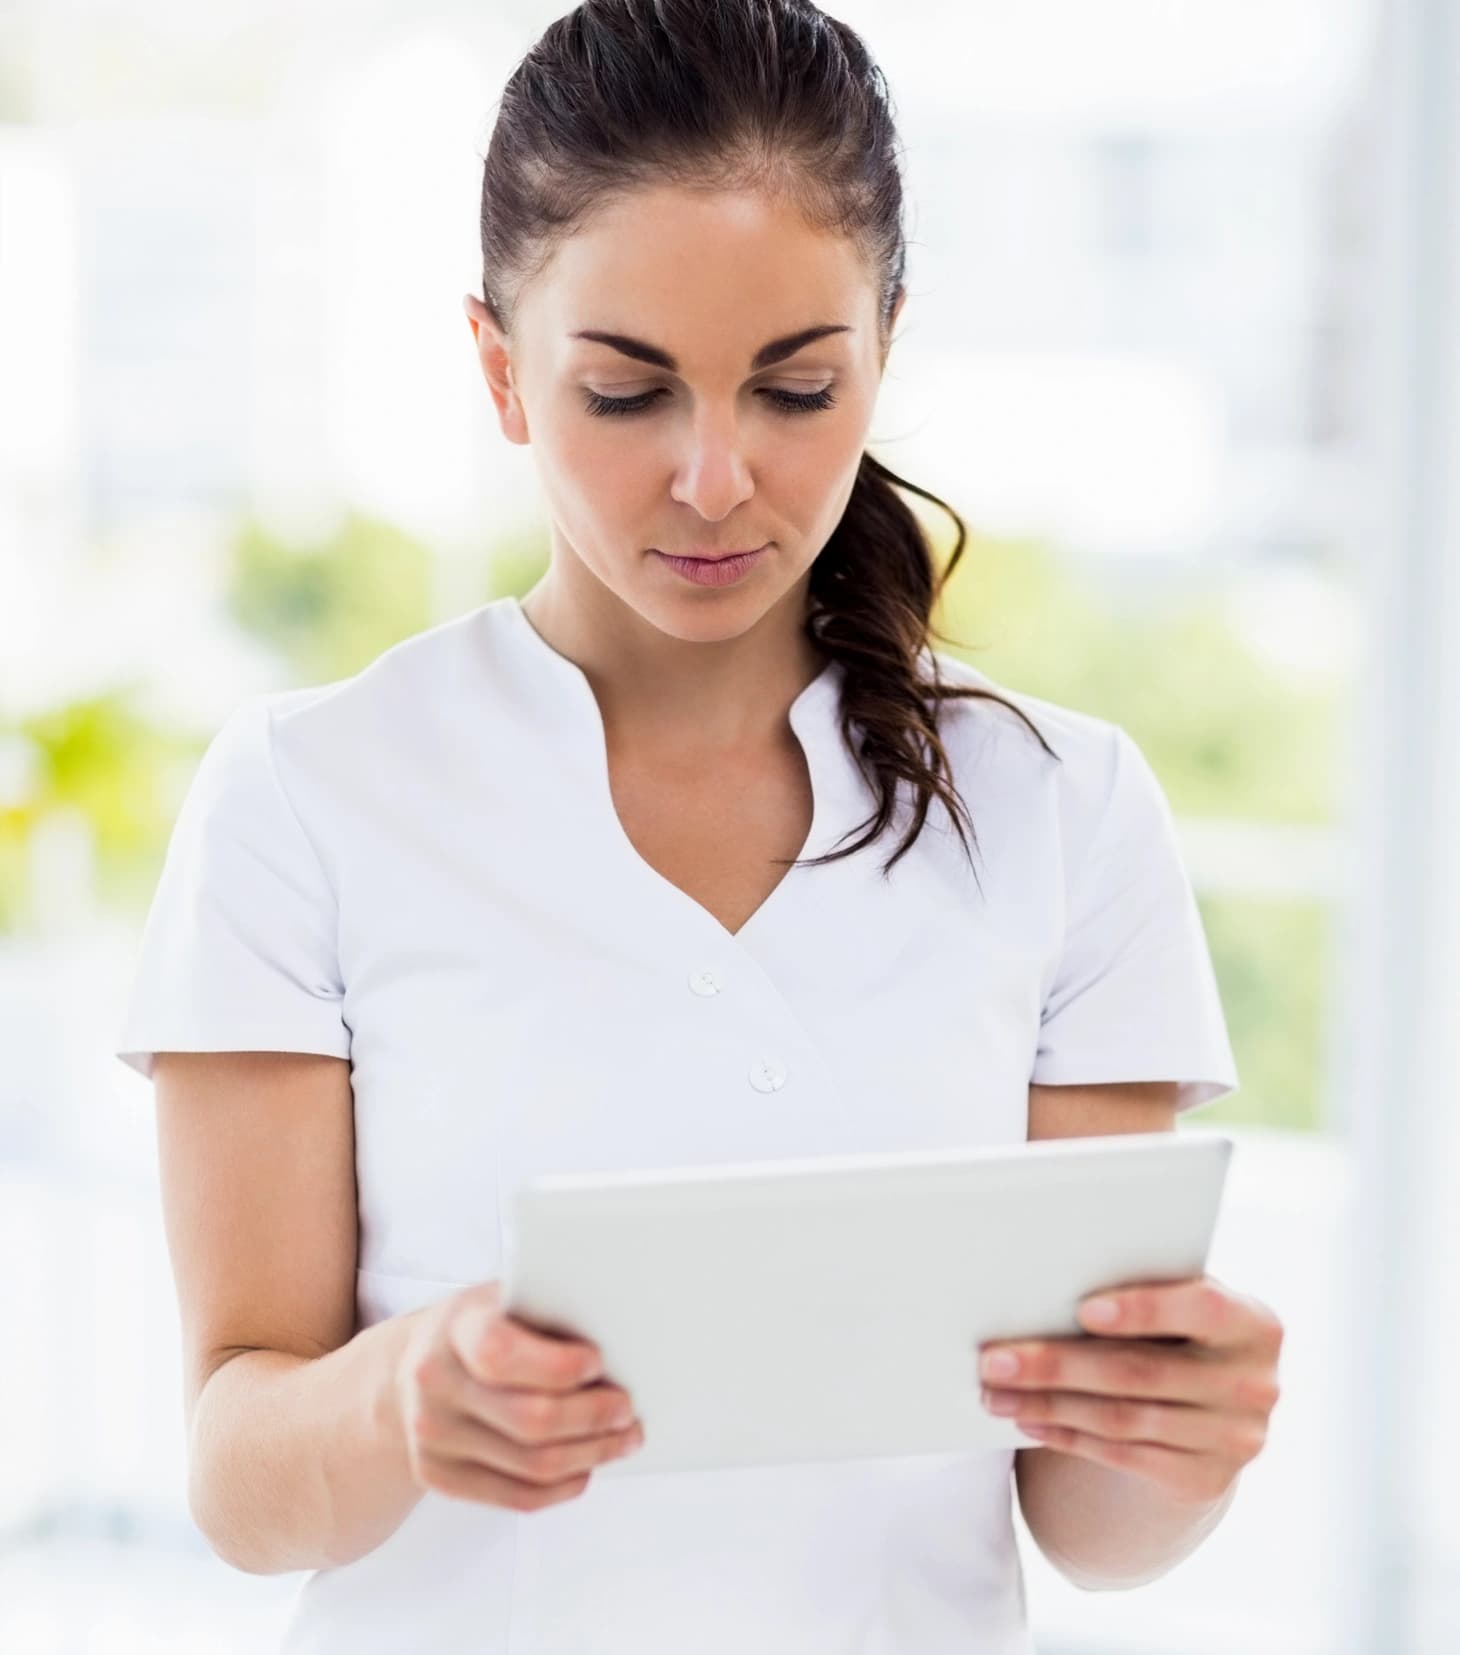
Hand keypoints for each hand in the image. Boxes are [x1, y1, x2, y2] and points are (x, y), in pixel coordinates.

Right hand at [395, 1281, 644, 1510]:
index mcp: (455, 1328)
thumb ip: (548, 1314)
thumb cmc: (480, 1326)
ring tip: (623, 1438)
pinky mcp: (441, 1477)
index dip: (558, 1365)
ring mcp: (433, 1437)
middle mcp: (436, 1384)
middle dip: (593, 1417)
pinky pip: (517, 1496)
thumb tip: (621, 1342)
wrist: (418, 1367)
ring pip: (532, 1465)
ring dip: (592, 1454)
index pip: (502, 1354)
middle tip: (627, 1408)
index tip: (600, 1361)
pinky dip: (564, 1485)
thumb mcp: (504, 1299)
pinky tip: (587, 1466)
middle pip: (530, 1420)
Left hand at [978, 1274, 1282, 1504]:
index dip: (1144, 1309)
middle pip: (1140, 1372)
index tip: (1083, 1308)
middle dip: (1057, 1364)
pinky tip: (1028, 1420)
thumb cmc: (1179, 1329)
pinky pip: (1121, 1455)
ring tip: (995, 1392)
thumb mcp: (1182, 1306)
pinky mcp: (1203, 1480)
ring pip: (1121, 1418)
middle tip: (993, 1359)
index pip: (1202, 1309)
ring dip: (1047, 1405)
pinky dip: (1067, 1435)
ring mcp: (1233, 1440)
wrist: (1214, 1406)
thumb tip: (1043, 1284)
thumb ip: (1142, 1290)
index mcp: (1254, 1324)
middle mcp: (1253, 1384)